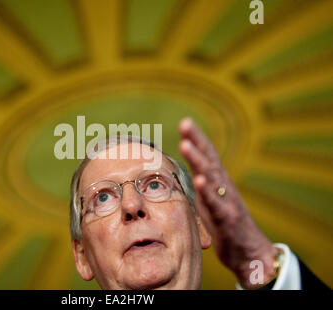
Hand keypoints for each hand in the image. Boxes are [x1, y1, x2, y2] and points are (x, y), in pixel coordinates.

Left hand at [178, 117, 277, 287]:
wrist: (248, 252)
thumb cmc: (225, 224)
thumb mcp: (208, 199)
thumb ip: (199, 183)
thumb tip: (185, 170)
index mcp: (217, 181)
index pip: (207, 155)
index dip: (196, 138)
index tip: (185, 122)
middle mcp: (223, 186)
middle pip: (209, 158)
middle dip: (197, 140)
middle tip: (185, 122)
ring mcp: (226, 201)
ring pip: (211, 177)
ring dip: (198, 160)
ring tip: (185, 144)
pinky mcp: (227, 218)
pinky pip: (216, 203)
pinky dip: (207, 191)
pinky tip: (199, 180)